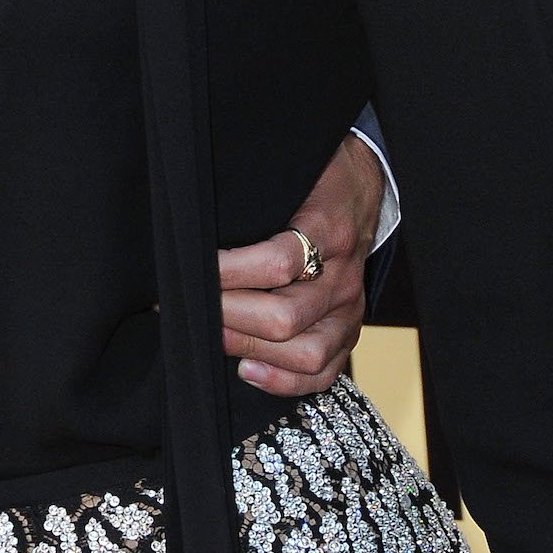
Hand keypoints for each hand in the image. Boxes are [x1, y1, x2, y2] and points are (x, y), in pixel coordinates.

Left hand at [215, 133, 384, 397]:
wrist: (361, 186)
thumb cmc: (313, 178)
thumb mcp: (289, 171)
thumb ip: (254, 194)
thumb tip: (196, 214)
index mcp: (327, 229)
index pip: (277, 262)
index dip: (229, 271)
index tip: (193, 266)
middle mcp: (342, 277)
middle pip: (285, 316)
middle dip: (229, 314)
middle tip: (191, 303)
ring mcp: (350, 309)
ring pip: (306, 353)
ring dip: (250, 346)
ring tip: (212, 334)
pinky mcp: (350, 332)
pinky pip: (325, 372)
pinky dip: (284, 380)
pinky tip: (247, 369)